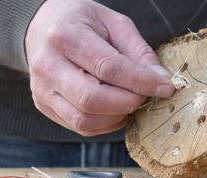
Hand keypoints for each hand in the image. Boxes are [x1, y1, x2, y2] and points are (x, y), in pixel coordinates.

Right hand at [26, 0, 174, 135]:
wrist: (44, 26)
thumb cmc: (84, 23)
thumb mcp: (115, 23)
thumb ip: (139, 51)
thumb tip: (161, 81)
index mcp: (65, 35)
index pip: (107, 67)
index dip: (141, 81)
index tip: (165, 87)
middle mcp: (47, 64)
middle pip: (92, 99)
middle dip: (128, 102)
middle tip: (147, 96)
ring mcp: (41, 89)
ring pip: (84, 119)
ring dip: (118, 116)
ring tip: (132, 101)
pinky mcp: (44, 105)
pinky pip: (80, 126)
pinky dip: (106, 124)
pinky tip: (118, 110)